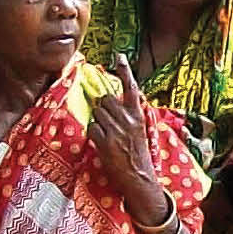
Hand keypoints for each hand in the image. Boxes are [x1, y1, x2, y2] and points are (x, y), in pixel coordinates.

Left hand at [90, 62, 167, 222]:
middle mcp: (127, 119)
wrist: (139, 177)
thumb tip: (111, 102)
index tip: (119, 56)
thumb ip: (128, 115)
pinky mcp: (104, 140)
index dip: (124, 70)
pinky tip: (103, 143)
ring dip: (98, 120)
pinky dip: (95, 134)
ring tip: (107, 134)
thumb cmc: (138, 155)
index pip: (131, 87)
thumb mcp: (139, 131)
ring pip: (97, 112)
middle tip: (108, 120)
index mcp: (138, 115)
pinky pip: (93, 128)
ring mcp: (115, 130)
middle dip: (103, 106)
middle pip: (106, 99)